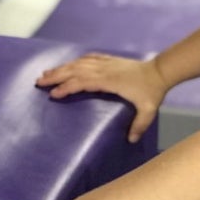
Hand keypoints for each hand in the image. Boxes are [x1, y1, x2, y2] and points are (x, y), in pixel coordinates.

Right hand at [36, 53, 167, 142]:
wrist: (160, 71)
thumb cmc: (152, 91)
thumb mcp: (148, 111)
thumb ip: (139, 125)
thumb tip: (131, 140)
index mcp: (109, 81)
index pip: (82, 82)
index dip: (67, 87)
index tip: (54, 94)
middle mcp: (104, 70)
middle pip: (75, 71)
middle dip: (56, 76)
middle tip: (39, 81)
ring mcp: (106, 63)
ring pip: (79, 63)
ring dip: (62, 68)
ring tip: (47, 73)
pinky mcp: (109, 60)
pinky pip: (88, 58)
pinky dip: (76, 61)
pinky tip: (69, 64)